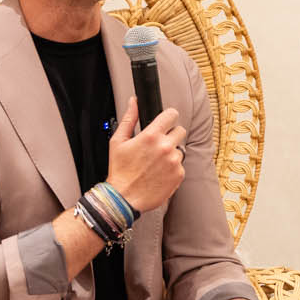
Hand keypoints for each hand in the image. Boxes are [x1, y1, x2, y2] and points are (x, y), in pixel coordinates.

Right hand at [105, 98, 186, 213]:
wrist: (124, 198)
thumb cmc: (119, 170)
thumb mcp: (118, 141)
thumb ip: (129, 118)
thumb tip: (134, 102)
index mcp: (151, 136)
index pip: (172, 115)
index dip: (168, 117)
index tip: (165, 121)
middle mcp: (166, 147)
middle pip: (180, 131)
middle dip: (170, 135)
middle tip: (158, 145)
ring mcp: (174, 162)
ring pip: (179, 149)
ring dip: (171, 153)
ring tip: (155, 162)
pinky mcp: (179, 175)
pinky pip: (180, 165)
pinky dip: (172, 168)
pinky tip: (159, 172)